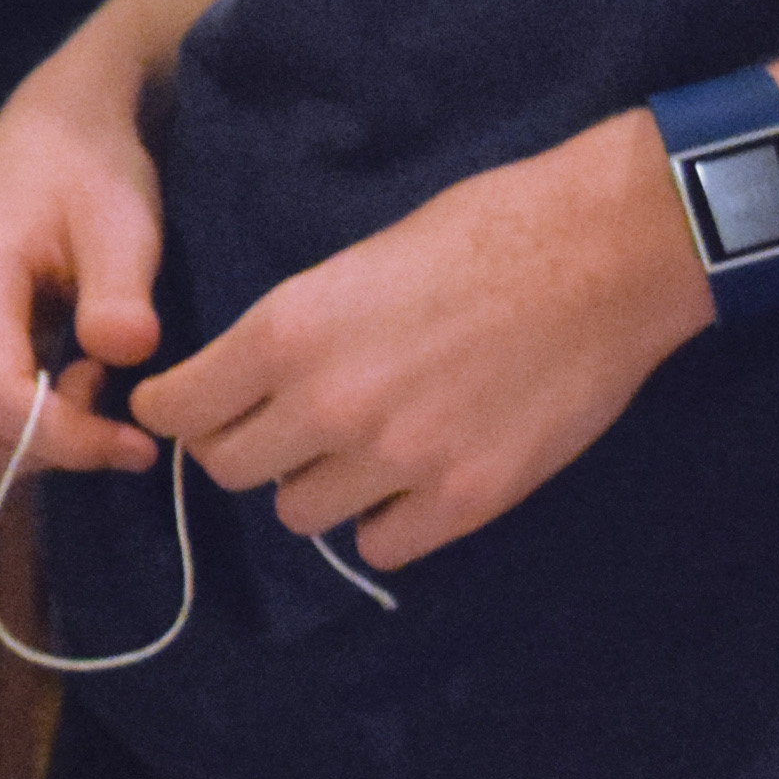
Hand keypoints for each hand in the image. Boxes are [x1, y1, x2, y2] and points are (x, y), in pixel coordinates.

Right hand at [0, 50, 173, 497]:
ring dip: (25, 447)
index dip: (73, 441)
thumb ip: (120, 291)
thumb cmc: (90, 174)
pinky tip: (48, 381)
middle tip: (104, 391)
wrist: (48, 136)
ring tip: (78, 384)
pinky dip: (3, 436)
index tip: (142, 441)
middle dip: (49, 447)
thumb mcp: (124, 222)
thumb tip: (125, 354)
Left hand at [120, 119, 712, 568]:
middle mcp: (328, 405)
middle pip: (229, 470)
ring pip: (299, 514)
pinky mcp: (466, 498)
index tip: (189, 408)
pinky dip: (385, 522)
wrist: (601, 256)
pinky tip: (407, 484)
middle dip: (241, 448)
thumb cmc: (479, 233)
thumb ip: (294, 333)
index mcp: (286, 331)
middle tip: (277, 428)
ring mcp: (398, 459)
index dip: (177, 409)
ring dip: (314, 486)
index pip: (179, 409)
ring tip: (354, 451)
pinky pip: (383, 545)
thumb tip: (249, 381)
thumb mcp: (352, 263)